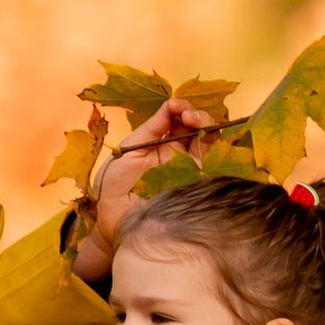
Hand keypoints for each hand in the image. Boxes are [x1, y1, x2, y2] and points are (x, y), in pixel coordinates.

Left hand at [77, 99, 222, 279]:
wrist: (113, 219)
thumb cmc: (114, 185)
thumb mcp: (129, 149)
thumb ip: (151, 129)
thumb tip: (170, 106)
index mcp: (157, 143)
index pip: (176, 119)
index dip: (179, 108)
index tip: (174, 106)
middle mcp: (175, 154)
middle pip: (195, 126)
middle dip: (194, 113)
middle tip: (186, 114)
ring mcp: (186, 168)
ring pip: (206, 140)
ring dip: (204, 124)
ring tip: (194, 120)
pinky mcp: (194, 183)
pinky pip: (209, 162)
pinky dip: (211, 144)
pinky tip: (202, 135)